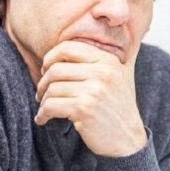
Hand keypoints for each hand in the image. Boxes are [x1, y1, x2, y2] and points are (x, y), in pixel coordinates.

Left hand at [34, 40, 146, 156]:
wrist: (128, 140)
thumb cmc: (118, 108)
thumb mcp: (120, 76)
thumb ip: (106, 57)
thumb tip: (105, 30)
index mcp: (108, 60)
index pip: (68, 48)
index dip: (51, 58)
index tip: (46, 70)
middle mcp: (102, 72)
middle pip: (55, 69)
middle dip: (43, 83)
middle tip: (42, 93)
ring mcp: (94, 90)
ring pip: (51, 88)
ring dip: (43, 101)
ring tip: (44, 108)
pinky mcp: (85, 109)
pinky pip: (51, 105)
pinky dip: (42, 114)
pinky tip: (43, 119)